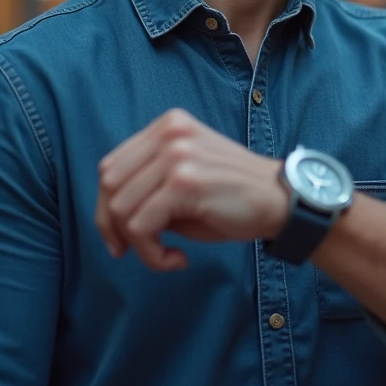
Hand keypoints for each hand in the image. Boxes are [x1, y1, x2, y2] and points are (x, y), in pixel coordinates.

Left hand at [95, 109, 287, 271]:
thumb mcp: (184, 179)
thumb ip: (148, 186)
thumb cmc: (232, 198)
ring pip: (121, 208)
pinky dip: (152, 254)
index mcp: (167, 126)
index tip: (119, 237)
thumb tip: (109, 219)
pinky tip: (176, 259)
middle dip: (112, 227)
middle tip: (131, 252)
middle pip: (109, 185)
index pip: (111, 166)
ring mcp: (177, 154)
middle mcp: (169, 133)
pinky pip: (141, 227)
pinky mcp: (184, 182)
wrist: (280, 202)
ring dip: (138, 245)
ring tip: (165, 255)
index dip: (105, 207)